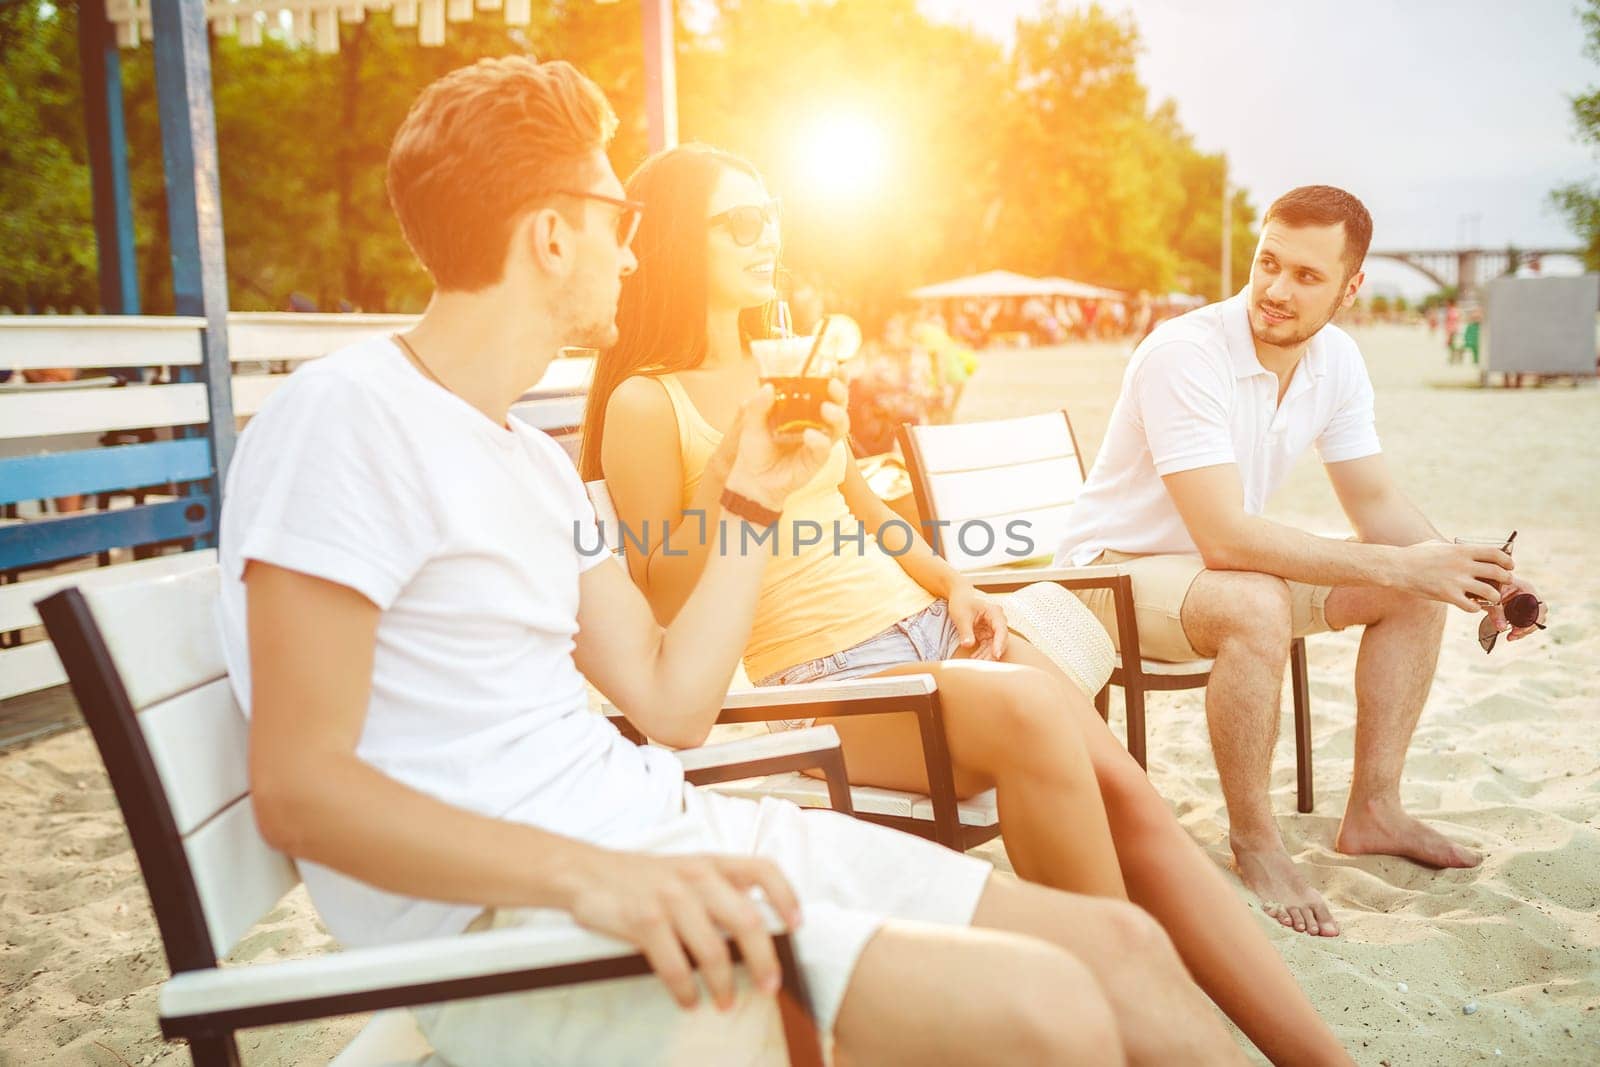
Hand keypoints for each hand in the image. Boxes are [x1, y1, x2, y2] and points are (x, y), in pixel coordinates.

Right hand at [567, 850, 800, 1010]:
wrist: (587, 872)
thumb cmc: (645, 878)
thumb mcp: (687, 871)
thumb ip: (720, 891)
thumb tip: (759, 931)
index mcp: (712, 863)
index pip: (762, 869)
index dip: (786, 896)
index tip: (797, 925)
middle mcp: (696, 876)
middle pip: (745, 919)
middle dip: (763, 959)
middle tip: (770, 986)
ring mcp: (669, 897)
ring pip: (711, 949)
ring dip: (723, 984)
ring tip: (725, 1003)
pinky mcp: (643, 920)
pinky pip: (674, 965)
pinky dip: (685, 990)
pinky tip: (689, 1001)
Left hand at [724, 380, 849, 510]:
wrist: (752, 480)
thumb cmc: (755, 448)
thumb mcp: (751, 423)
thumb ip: (758, 405)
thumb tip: (768, 387)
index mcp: (804, 410)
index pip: (824, 390)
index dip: (834, 377)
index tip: (836, 365)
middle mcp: (816, 423)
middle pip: (838, 405)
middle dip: (841, 392)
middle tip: (832, 384)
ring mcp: (819, 442)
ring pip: (839, 427)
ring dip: (837, 415)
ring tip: (825, 408)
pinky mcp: (816, 461)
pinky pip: (824, 449)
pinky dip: (819, 441)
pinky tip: (809, 436)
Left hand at [948, 583, 1007, 660]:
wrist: (959, 598)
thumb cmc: (961, 602)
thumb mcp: (961, 616)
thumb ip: (965, 631)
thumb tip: (968, 645)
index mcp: (994, 612)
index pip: (1001, 629)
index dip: (999, 643)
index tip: (996, 654)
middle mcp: (997, 621)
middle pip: (1000, 640)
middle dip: (992, 653)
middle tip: (983, 665)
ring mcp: (993, 629)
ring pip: (994, 646)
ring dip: (986, 656)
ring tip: (975, 664)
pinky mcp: (987, 635)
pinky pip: (987, 647)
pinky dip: (981, 654)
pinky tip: (973, 660)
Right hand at [1396, 540, 1513, 610]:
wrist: (1397, 567)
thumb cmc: (1415, 555)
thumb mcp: (1437, 545)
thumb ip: (1454, 548)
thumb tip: (1465, 550)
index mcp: (1462, 550)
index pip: (1496, 553)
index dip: (1507, 560)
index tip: (1510, 566)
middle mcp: (1463, 565)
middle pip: (1498, 573)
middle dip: (1506, 579)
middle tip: (1504, 583)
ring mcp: (1456, 581)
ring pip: (1490, 593)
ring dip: (1494, 597)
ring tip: (1491, 598)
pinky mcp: (1448, 595)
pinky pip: (1472, 607)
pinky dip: (1475, 608)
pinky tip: (1471, 606)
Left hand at [1489, 576, 1544, 641]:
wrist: (1483, 585)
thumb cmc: (1488, 586)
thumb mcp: (1491, 598)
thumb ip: (1496, 612)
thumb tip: (1502, 628)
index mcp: (1526, 589)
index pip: (1538, 607)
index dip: (1531, 620)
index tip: (1518, 630)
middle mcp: (1530, 596)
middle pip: (1540, 615)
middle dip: (1528, 628)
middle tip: (1513, 634)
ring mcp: (1527, 603)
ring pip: (1535, 620)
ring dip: (1524, 631)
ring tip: (1511, 636)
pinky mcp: (1522, 610)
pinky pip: (1527, 622)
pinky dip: (1520, 630)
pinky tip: (1510, 635)